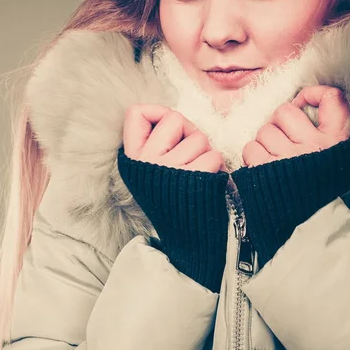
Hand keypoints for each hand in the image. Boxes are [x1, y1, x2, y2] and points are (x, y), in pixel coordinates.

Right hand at [117, 104, 229, 292]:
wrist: (186, 237)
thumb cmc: (172, 196)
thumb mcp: (148, 168)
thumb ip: (152, 140)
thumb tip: (170, 114)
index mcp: (132, 156)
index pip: (136, 112)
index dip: (158, 113)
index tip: (167, 131)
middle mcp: (145, 160)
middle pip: (175, 118)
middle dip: (190, 134)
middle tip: (187, 157)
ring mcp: (168, 168)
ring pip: (200, 138)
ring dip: (206, 153)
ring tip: (196, 174)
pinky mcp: (191, 179)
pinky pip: (213, 156)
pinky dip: (217, 169)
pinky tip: (206, 183)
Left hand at [242, 86, 349, 166]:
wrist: (308, 218)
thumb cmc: (314, 176)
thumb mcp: (331, 148)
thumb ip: (324, 121)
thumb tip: (300, 98)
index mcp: (336, 139)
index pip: (330, 98)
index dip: (312, 94)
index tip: (303, 103)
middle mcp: (316, 147)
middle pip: (283, 112)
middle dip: (278, 125)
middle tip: (284, 142)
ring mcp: (291, 157)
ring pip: (264, 131)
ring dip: (264, 142)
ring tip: (276, 158)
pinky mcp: (267, 169)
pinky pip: (251, 148)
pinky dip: (253, 156)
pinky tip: (265, 168)